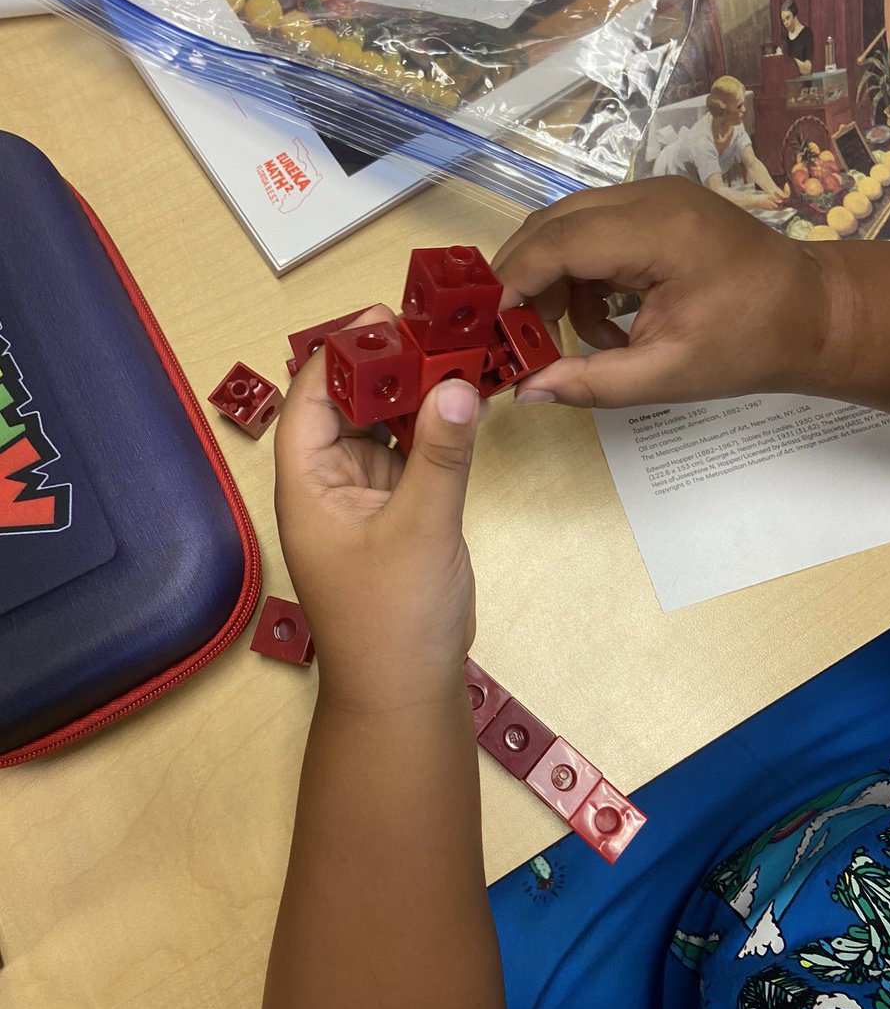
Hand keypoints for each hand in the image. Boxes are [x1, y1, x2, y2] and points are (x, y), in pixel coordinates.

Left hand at [274, 307, 482, 710]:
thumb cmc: (392, 617)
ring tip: (453, 350)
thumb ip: (441, 454)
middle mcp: (329, 481)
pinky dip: (432, 429)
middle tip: (434, 326)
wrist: (405, 690)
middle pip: (349, 405)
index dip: (342, 354)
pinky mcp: (397, 512)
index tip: (386, 318)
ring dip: (413, 394)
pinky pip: (410, 455)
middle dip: (387, 367)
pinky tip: (462, 402)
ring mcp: (364, 497)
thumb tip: (459, 383)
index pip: (311, 399)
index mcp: (308, 483)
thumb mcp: (420, 528)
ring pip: (383, 427)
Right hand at [492, 176, 830, 408]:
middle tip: (516, 337)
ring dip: (555, 283)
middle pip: (551, 225)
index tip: (491, 329)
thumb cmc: (749, 343)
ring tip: (579, 340)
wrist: (810, 312)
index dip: (514, 284)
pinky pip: (592, 232)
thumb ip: (590, 383)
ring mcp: (653, 195)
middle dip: (524, 281)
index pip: (557, 243)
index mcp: (659, 231)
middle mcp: (650, 196)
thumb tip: (526, 392)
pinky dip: (583, 277)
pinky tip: (608, 323)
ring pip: (566, 227)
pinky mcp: (655, 206)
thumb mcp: (667, 374)